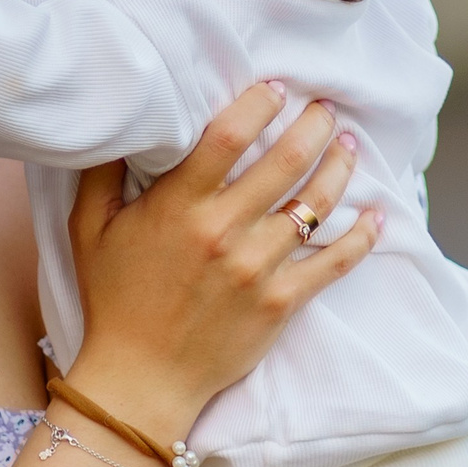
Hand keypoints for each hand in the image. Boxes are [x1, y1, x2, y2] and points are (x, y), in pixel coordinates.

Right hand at [58, 83, 380, 446]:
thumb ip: (102, 171)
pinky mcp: (280, 303)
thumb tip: (119, 120)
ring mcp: (256, 269)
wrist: (140, 379)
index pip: (228, 137)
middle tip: (325, 107)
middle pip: (284, 162)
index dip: (259, 104)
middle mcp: (223, 232)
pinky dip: (360, 237)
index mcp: (178, 207)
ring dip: (339, 167)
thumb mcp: (90, 228)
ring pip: (313, 205)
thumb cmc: (113, 298)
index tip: (276, 87)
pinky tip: (376, 214)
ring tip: (348, 143)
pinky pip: (332, 263)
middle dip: (312, 126)